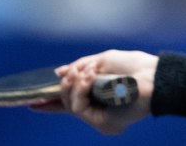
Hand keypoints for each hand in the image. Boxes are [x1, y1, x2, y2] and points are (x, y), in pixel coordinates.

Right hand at [31, 49, 157, 135]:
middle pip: (67, 102)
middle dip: (66, 84)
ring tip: (88, 73)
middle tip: (75, 71)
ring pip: (70, 105)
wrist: (154, 76)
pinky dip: (80, 91)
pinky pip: (78, 109)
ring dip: (74, 85)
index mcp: (98, 95)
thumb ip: (80, 68)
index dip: (51, 101)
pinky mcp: (103, 124)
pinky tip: (90, 79)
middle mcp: (98, 109)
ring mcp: (100, 118)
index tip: (31, 102)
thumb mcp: (103, 61)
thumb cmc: (134, 66)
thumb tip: (58, 73)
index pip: (70, 101)